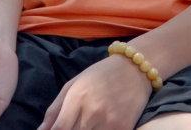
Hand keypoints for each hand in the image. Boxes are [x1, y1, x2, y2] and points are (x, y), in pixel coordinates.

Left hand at [37, 53, 152, 129]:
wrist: (135, 68)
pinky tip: (100, 126)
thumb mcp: (75, 83)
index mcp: (77, 98)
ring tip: (86, 124)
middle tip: (74, 125)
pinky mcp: (123, 129)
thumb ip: (55, 109)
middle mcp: (92, 111)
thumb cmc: (101, 74)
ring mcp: (109, 122)